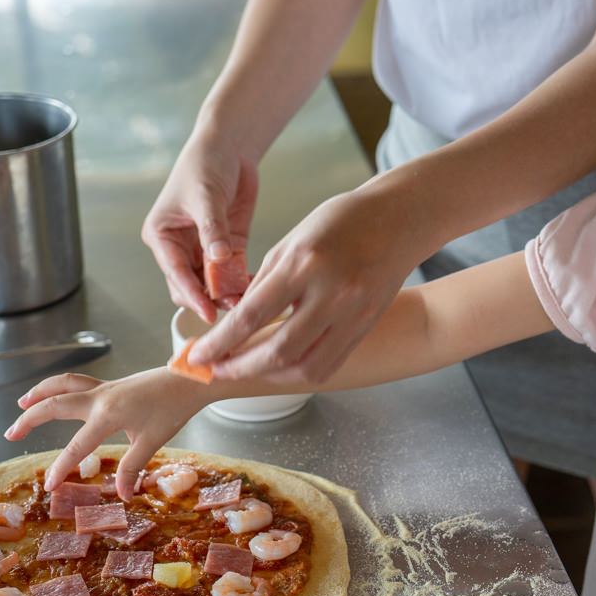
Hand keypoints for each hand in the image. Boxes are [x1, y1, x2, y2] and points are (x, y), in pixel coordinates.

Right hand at [3, 369, 209, 500]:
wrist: (189, 380)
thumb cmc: (173, 409)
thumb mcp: (152, 441)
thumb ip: (132, 468)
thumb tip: (123, 498)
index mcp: (108, 415)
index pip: (76, 446)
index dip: (61, 468)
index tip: (49, 486)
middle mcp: (99, 397)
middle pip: (54, 405)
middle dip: (30, 420)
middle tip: (10, 435)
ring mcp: (103, 388)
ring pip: (62, 384)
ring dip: (39, 393)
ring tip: (22, 404)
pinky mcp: (110, 384)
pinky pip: (76, 382)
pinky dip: (58, 386)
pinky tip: (55, 393)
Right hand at [141, 131, 258, 322]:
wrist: (229, 147)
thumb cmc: (205, 163)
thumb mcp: (206, 196)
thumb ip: (212, 229)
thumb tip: (217, 258)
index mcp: (161, 235)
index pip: (175, 272)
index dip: (192, 294)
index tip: (208, 312)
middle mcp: (179, 248)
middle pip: (190, 286)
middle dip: (209, 299)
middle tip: (233, 308)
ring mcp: (203, 250)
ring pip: (211, 285)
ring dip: (226, 294)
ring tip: (247, 302)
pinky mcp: (226, 248)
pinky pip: (231, 274)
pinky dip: (240, 283)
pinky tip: (254, 288)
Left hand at [189, 188, 418, 383]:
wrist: (398, 220)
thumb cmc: (341, 222)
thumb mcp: (292, 241)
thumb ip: (264, 283)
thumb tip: (236, 320)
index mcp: (305, 264)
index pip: (252, 316)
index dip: (220, 343)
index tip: (197, 357)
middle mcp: (331, 292)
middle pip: (278, 350)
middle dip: (240, 367)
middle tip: (216, 369)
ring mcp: (353, 313)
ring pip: (305, 367)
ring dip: (269, 375)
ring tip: (246, 368)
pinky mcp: (366, 326)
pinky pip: (328, 364)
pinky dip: (299, 372)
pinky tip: (280, 366)